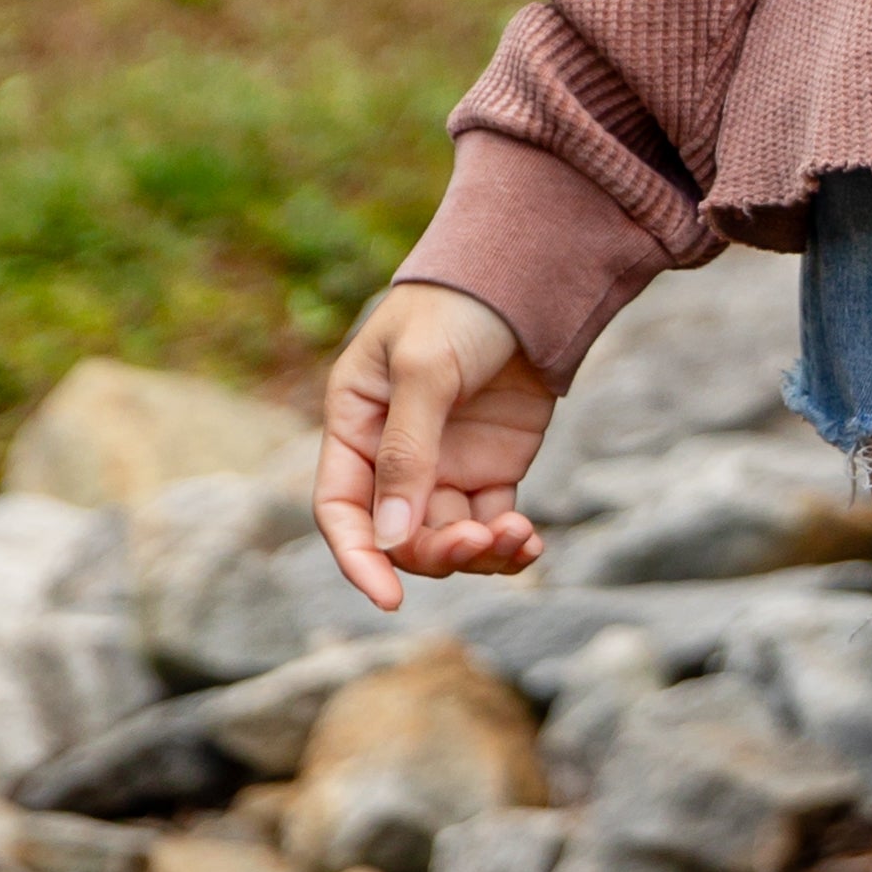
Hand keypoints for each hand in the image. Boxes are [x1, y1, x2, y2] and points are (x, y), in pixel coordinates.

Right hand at [315, 282, 555, 610]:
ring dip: (477, 553)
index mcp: (356, 424)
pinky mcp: (492, 468)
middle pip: (399, 534)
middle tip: (478, 539)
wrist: (528, 275)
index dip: (358, 557)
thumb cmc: (459, 308)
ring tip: (517, 538)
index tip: (388, 597)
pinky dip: (508, 544)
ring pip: (447, 538)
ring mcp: (445, 464)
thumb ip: (406, 451)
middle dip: (435, 551)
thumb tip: (390, 537)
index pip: (341, 508)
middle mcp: (393, 454)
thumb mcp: (425, 370)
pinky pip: (491, 525)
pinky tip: (530, 544)